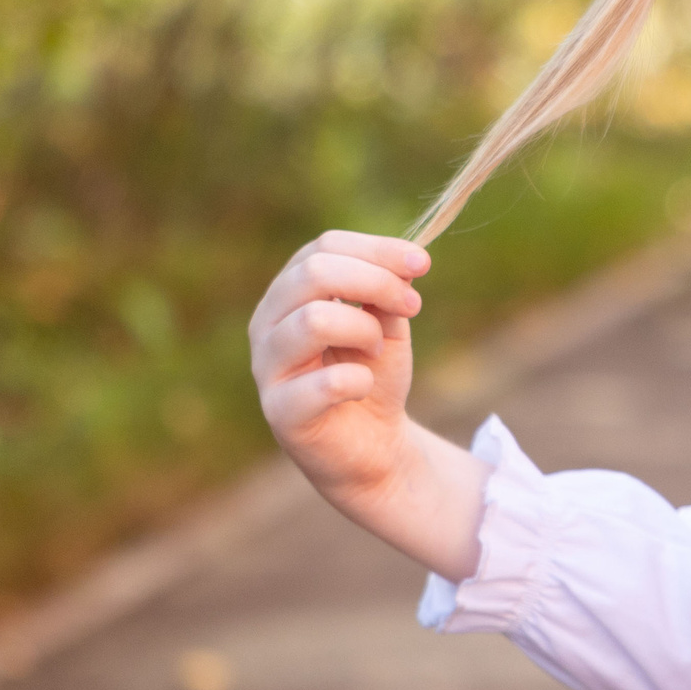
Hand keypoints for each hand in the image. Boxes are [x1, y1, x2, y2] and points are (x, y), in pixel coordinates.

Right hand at [249, 230, 485, 577]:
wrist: (373, 442)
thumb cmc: (373, 372)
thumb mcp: (388, 320)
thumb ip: (390, 288)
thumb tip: (408, 260)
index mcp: (289, 292)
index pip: (323, 247)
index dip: (378, 250)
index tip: (423, 264)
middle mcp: (267, 323)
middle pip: (314, 273)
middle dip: (377, 282)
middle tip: (413, 306)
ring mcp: (267, 368)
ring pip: (313, 320)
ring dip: (364, 330)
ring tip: (377, 349)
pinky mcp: (281, 413)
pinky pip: (324, 382)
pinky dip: (360, 379)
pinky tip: (364, 386)